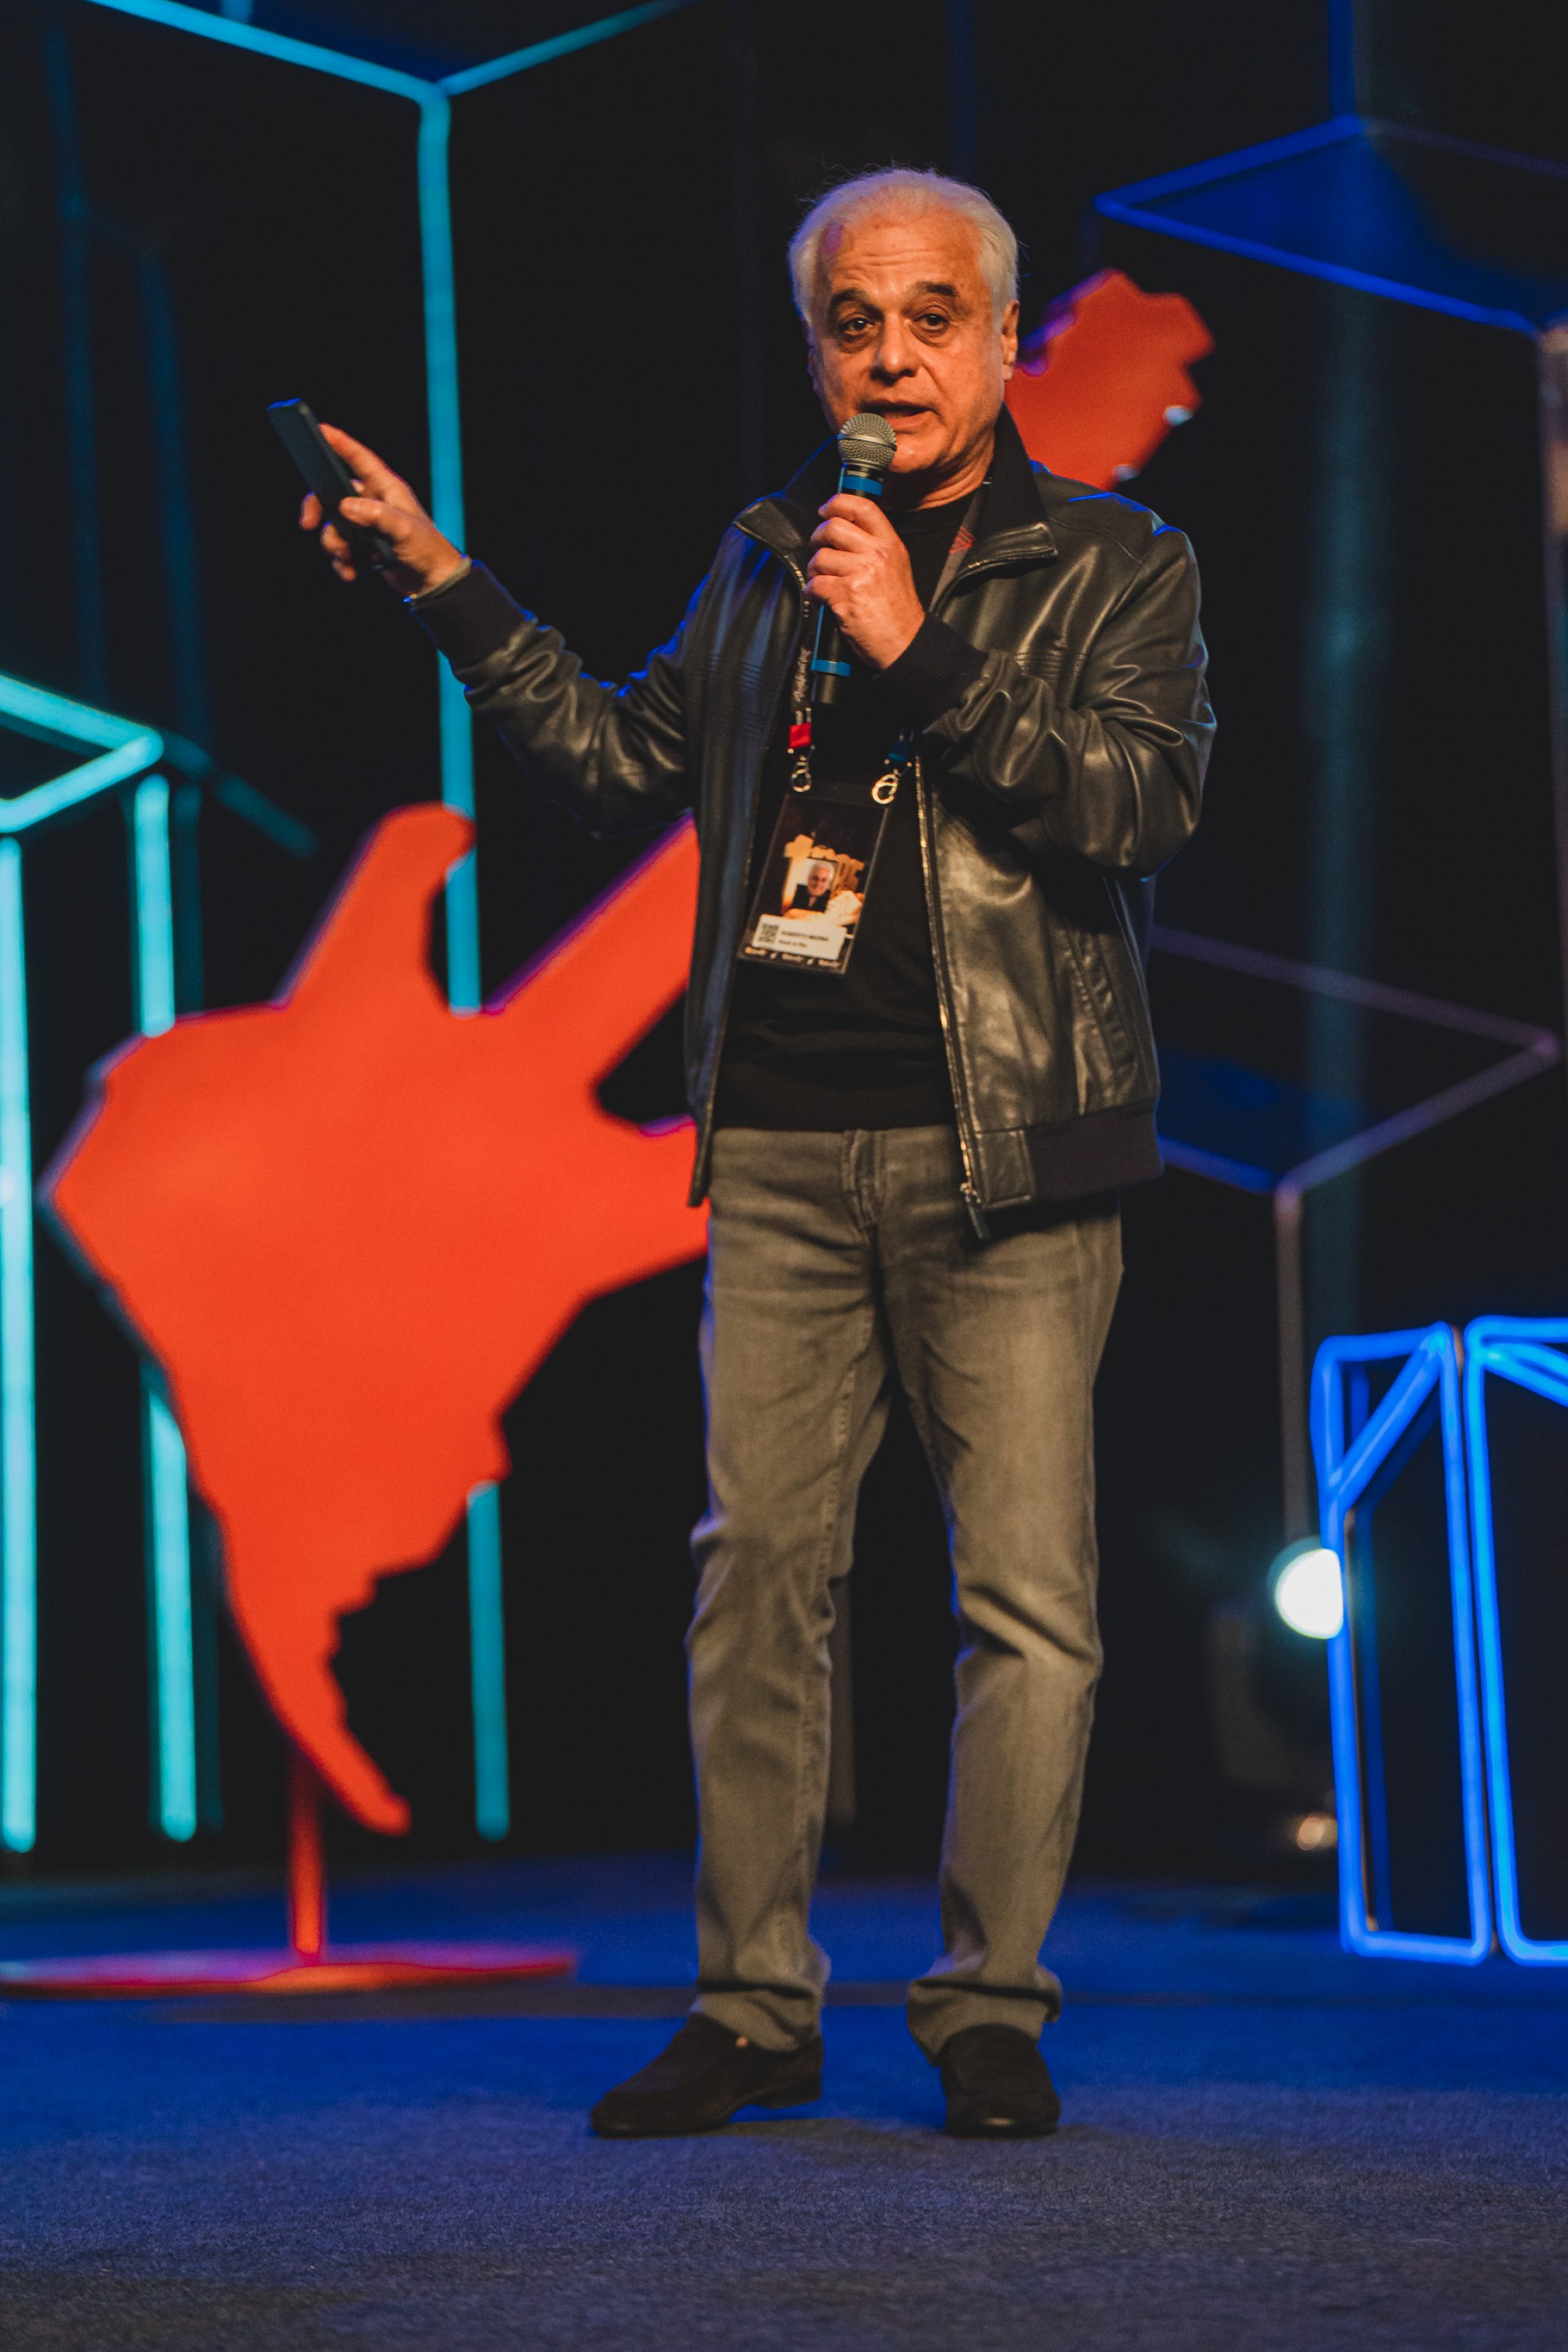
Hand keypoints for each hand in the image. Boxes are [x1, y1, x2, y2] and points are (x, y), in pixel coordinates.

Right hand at [299, 424, 466, 595]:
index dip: (340, 443)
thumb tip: (346, 507)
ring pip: (333, 526)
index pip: (359, 458)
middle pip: (333, 494)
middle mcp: (373, 502)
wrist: (433, 582)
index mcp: (386, 488)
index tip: (319, 430)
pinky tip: (351, 573)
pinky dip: (341, 562)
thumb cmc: (427, 549)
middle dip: (318, 508)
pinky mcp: (363, 546)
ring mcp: (366, 524)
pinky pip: (340, 549)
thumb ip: (376, 515)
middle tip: (307, 524)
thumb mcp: (404, 530)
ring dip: (333, 545)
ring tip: (346, 560)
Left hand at [806, 494, 924, 669]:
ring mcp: (862, 574)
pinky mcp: (847, 596)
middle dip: (818, 537)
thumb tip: (843, 532)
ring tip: (823, 581)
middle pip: (834, 528)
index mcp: (890, 545)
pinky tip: (821, 599)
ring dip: (814, 570)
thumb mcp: (896, 567)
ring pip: (821, 557)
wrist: (904, 642)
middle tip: (818, 549)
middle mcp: (877, 555)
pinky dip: (812, 593)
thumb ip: (875, 547)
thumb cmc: (898, 611)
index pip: (863, 508)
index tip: (826, 510)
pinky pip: (816, 584)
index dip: (838, 503)